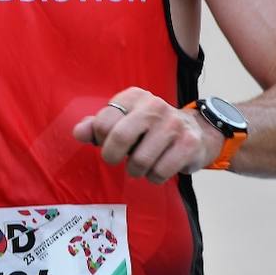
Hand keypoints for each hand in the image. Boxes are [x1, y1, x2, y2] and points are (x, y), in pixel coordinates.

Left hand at [72, 87, 221, 183]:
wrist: (196, 131)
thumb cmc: (149, 128)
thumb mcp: (122, 121)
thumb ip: (97, 126)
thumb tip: (78, 133)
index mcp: (133, 96)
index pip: (102, 123)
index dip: (99, 140)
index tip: (105, 143)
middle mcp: (154, 105)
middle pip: (119, 138)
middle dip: (112, 156)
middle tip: (115, 160)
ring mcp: (174, 124)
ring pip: (140, 161)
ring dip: (135, 170)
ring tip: (140, 165)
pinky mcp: (189, 144)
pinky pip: (160, 172)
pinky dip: (154, 177)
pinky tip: (158, 168)